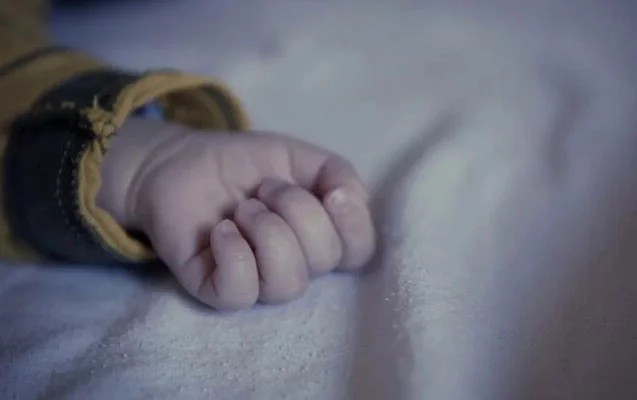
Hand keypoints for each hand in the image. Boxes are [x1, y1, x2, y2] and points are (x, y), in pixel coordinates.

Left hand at [99, 117, 374, 309]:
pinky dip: (234, 254)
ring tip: (242, 209)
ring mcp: (257, 281)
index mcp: (320, 236)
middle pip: (324, 259)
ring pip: (287, 283)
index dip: (352, 223)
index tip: (330, 190)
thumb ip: (335, 172)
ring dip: (267, 232)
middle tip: (264, 188)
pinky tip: (221, 230)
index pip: (359, 251)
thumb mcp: (296, 155)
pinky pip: (240, 292)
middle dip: (297, 210)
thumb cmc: (244, 165)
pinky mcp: (216, 290)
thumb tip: (351, 198)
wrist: (183, 162)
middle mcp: (295, 264)